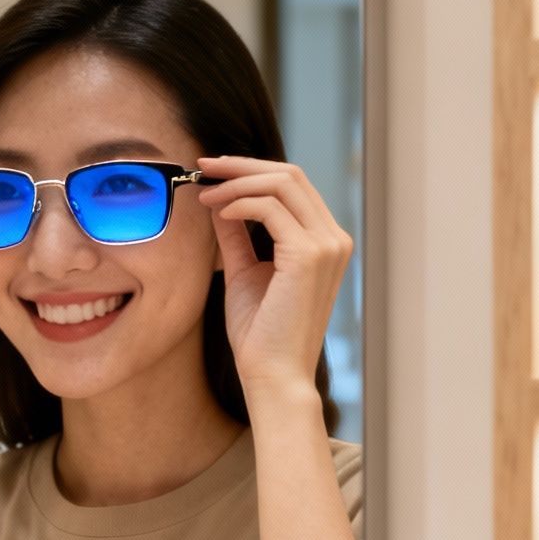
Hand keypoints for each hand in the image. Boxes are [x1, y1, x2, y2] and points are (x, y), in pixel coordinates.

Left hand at [198, 156, 351, 396]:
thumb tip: (220, 199)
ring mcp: (327, 245)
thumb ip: (237, 234)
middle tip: (203, 168)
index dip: (252, 169)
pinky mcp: (309, 255)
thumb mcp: (244, 271)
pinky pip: (270, 208)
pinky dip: (240, 203)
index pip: (294, 185)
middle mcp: (334, 238)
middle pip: (291, 174)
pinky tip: (219, 212)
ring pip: (283, 183)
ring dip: (237, 182)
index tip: (213, 170)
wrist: (272, 374)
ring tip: (205, 195)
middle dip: (242, 165)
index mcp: (326, 241)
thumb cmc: (260, 333)